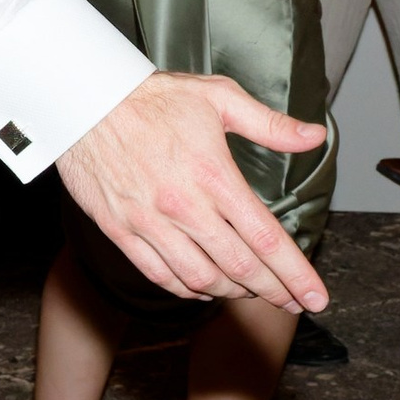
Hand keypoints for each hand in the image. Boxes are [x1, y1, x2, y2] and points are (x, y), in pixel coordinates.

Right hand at [56, 72, 328, 313]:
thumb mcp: (218, 97)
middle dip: (273, 291)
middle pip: (240, 267)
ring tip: (250, 291)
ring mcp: (150, 222)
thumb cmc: (151, 96)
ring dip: (232, 292)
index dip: (296, 274)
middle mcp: (185, 206)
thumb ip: (270, 124)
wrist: (83, 100)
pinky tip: (204, 287)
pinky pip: (160, 274)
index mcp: (214, 175)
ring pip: (201, 278)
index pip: (266, 238)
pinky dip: (187, 289)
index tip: (316, 298)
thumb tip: (315, 136)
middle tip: (292, 303)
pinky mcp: (121, 229)